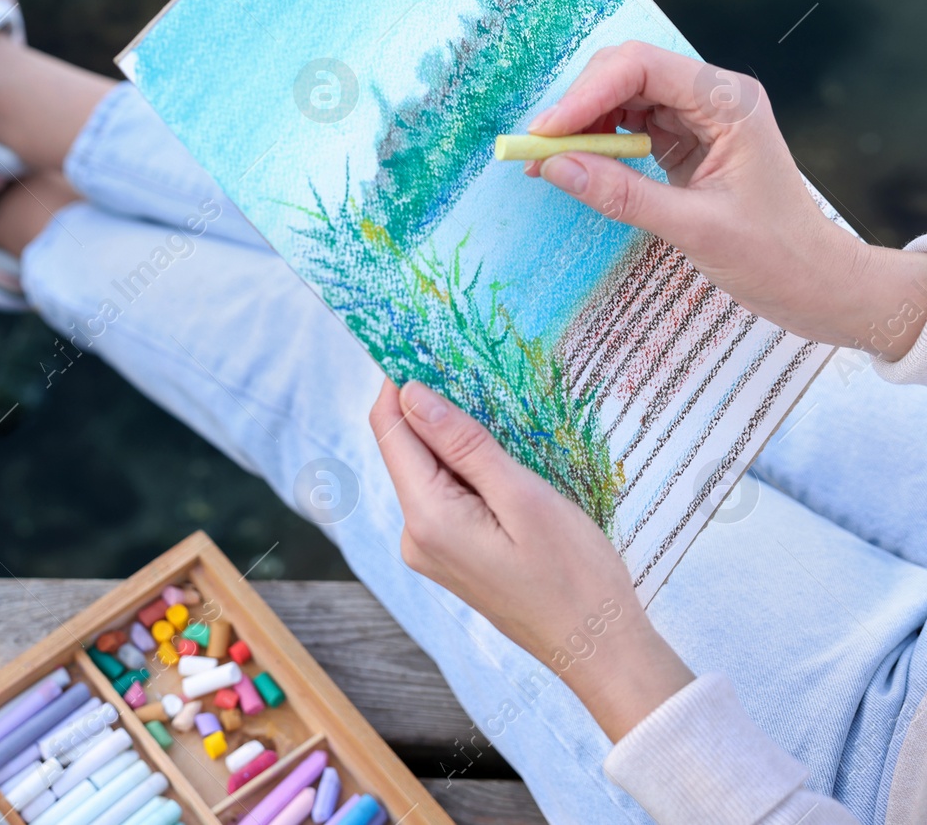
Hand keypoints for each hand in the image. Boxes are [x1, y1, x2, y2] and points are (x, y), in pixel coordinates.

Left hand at [369, 378, 693, 741]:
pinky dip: (464, 468)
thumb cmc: (574, 576)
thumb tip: (413, 394)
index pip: (390, 431)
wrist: (598, 648)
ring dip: (452, 437)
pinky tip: (500, 456)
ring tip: (497, 409)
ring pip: (426, 471)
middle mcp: (414, 535)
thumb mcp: (524, 496)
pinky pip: (444, 495)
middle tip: (471, 365)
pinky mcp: (450, 555)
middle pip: (405, 449)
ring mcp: (430, 549)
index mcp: (427, 519)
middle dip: (430, 407)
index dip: (398, 383)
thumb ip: (464, 444)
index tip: (420, 341)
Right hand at [527, 41, 926, 360]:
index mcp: (729, 102)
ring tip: (547, 161)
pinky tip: (575, 166)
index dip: (586, 94)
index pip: (643, 68)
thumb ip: (622, 194)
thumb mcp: (694, 228)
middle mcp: (713, 97)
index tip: (545, 134)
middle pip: (626, 71)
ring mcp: (698, 116)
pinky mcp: (685, 140)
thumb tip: (554, 167)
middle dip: (577, 105)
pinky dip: (595, 142)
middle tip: (537, 150)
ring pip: (621, 95)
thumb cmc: (774, 255)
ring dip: (581, 124)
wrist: (814, 282)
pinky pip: (628, 123)